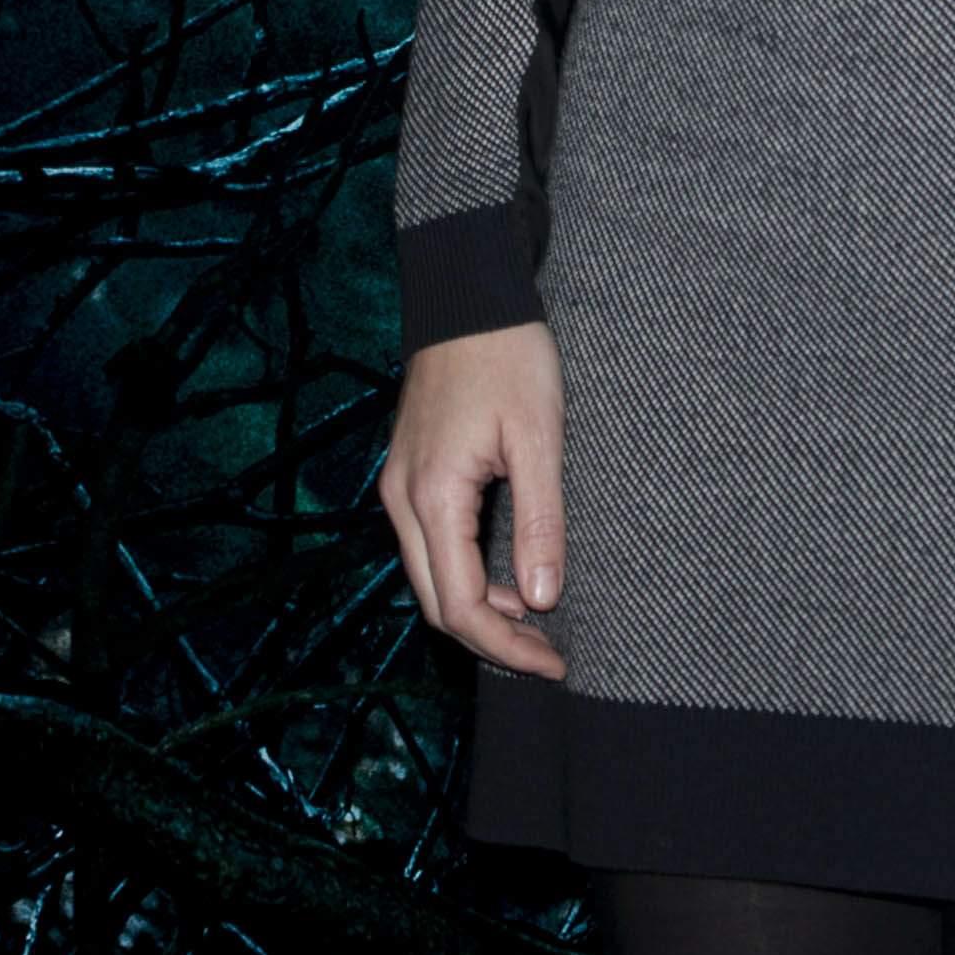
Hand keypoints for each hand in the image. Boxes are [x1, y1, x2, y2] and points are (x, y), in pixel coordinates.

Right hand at [379, 319, 569, 678]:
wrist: (467, 294)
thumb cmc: (508, 355)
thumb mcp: (538, 436)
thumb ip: (539, 521)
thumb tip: (539, 599)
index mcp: (433, 497)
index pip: (461, 607)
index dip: (506, 646)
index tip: (554, 660)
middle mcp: (402, 500)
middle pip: (436, 603)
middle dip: (490, 639)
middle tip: (548, 651)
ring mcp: (400, 486)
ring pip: (429, 577)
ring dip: (477, 608)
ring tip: (534, 617)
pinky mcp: (409, 473)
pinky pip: (428, 545)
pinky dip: (464, 573)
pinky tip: (505, 572)